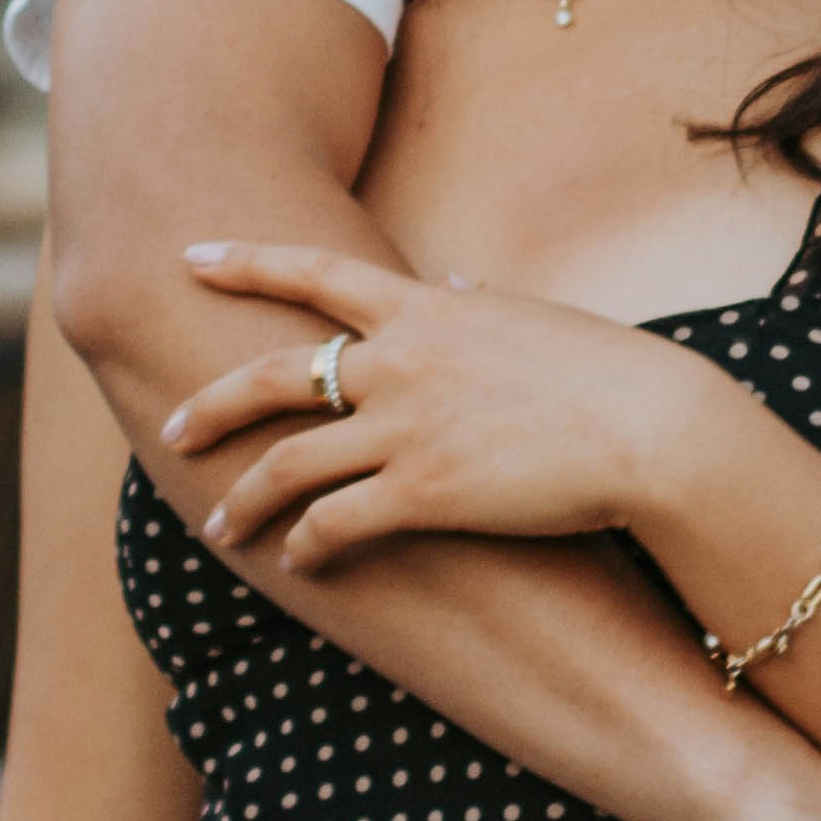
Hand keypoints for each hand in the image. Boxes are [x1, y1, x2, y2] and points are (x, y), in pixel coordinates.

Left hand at [165, 241, 718, 569]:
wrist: (650, 428)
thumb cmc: (604, 373)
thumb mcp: (528, 319)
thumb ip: (473, 303)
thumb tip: (451, 282)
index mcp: (424, 309)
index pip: (312, 272)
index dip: (244, 262)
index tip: (191, 259)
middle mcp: (400, 361)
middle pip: (272, 377)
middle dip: (210, 405)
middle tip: (170, 429)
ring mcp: (405, 428)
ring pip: (288, 465)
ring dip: (244, 500)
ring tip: (220, 528)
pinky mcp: (422, 492)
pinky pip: (335, 523)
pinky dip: (306, 544)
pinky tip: (298, 561)